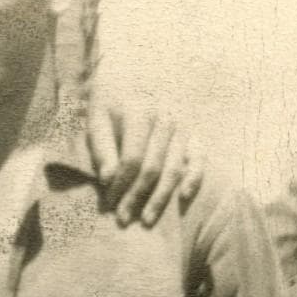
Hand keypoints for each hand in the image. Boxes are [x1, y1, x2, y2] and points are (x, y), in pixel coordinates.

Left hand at [87, 102, 203, 226]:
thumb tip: (107, 179)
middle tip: (123, 219)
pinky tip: (183, 197)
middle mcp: (166, 119)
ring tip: (146, 220)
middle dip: (137, 197)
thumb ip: (102, 147)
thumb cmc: (110, 103)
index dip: (120, 184)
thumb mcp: (97, 118)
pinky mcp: (193, 134)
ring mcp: (182, 127)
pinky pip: (199, 160)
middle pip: (153, 168)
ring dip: (160, 197)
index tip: (108, 204)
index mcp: (139, 112)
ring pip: (174, 169)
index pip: (132, 159)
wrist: (134, 76)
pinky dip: (194, 178)